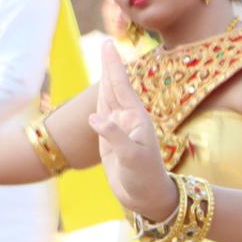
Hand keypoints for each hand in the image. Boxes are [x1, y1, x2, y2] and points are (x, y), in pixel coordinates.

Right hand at [87, 50, 177, 223]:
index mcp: (135, 118)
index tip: (108, 45)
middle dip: (111, 66)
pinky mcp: (111, 140)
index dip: (113, 65)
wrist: (147, 196)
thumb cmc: (144, 177)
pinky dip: (99, 101)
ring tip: (105, 62)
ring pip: (110, 98)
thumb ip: (114, 135)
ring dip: (106, 79)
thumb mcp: (132, 157)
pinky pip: (103, 115)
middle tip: (106, 44)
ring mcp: (120, 129)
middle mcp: (128, 119)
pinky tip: (99, 97)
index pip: (120, 86)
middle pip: (116, 87)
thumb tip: (94, 117)